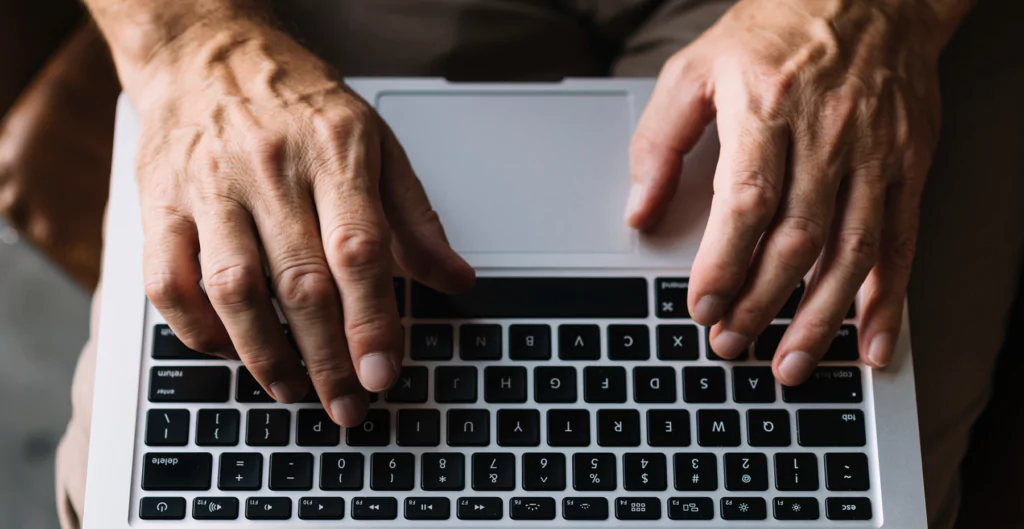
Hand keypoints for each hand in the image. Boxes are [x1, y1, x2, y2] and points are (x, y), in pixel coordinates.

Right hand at [130, 22, 473, 423]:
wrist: (209, 55)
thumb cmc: (299, 102)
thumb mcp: (377, 142)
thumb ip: (415, 218)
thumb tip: (456, 279)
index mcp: (334, 153)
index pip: (357, 250)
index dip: (372, 320)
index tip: (382, 372)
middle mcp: (270, 169)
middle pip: (299, 283)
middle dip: (327, 358)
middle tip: (346, 404)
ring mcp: (209, 187)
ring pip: (233, 290)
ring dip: (265, 355)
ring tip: (294, 388)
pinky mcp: (160, 203)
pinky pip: (169, 284)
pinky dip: (199, 331)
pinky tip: (231, 349)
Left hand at [626, 0, 951, 383]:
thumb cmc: (777, 30)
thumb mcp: (697, 67)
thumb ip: (660, 140)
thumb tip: (639, 211)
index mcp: (768, 108)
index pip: (747, 202)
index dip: (724, 263)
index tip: (700, 307)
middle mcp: (828, 136)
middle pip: (797, 238)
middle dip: (761, 303)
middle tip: (730, 344)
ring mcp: (875, 155)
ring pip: (851, 253)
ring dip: (820, 319)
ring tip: (791, 365)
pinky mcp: (908, 167)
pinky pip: (901, 244)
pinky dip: (887, 301)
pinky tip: (871, 344)